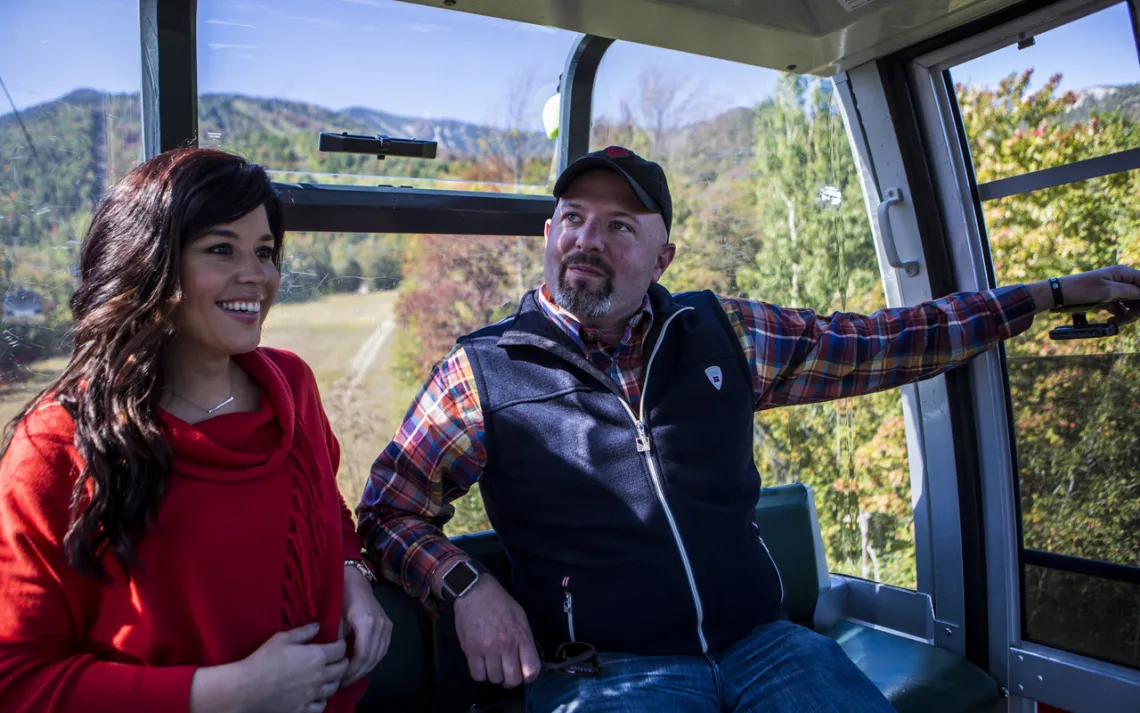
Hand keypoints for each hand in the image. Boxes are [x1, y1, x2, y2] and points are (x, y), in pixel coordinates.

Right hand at [237, 623, 349, 712]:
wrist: (248, 688)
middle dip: (343, 662)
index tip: (339, 644)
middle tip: (339, 660)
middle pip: (341, 670)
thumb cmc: (264, 660)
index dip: (341, 646)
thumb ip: (303, 632)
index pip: (340, 650)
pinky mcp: (303, 709)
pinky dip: (322, 700)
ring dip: (334, 681)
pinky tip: (317, 696)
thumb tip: (318, 626)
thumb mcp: (282, 638)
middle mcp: (319, 676)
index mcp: (316, 656)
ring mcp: (312, 695)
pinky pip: (321, 706)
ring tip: (329, 677)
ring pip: (333, 688)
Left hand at [340, 565, 392, 685]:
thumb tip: (334, 666)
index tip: (339, 680)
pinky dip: (372, 660)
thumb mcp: (334, 621)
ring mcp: (387, 625)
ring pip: (379, 656)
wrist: (354, 581)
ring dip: (365, 669)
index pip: (362, 655)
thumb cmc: (340, 599)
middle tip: (343, 683)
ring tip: (351, 677)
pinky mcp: (389, 626)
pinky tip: (361, 665)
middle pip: (372, 658)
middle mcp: (380, 625)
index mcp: (366, 623)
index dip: (351, 671)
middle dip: (357, 673)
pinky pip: (382, 649)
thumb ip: (336, 643)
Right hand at [453, 574, 540, 688]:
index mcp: (521, 635)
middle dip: (511, 680)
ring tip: (493, 664)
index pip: (531, 670)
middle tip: (507, 672)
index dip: (529, 677)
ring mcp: (487, 648)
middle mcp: (505, 644)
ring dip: (494, 675)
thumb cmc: (499, 602)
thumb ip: (525, 640)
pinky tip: (482, 664)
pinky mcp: (470, 650)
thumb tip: (526, 662)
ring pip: (494, 679)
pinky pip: (477, 675)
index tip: (524, 674)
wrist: (474, 591)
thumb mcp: (520, 617)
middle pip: (512, 679)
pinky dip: (480, 673)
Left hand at [1043, 265, 1139, 324]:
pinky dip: (1119, 315)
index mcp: (1123, 272)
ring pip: (1131, 303)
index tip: (1139, 310)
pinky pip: (1120, 307)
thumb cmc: (1082, 289)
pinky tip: (1111, 321)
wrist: (1059, 294)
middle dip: (1136, 309)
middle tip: (1128, 320)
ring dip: (1128, 314)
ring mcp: (1114, 288)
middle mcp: (1121, 278)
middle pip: (1139, 295)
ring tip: (1115, 322)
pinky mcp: (1107, 297)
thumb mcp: (1109, 291)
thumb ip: (1131, 292)